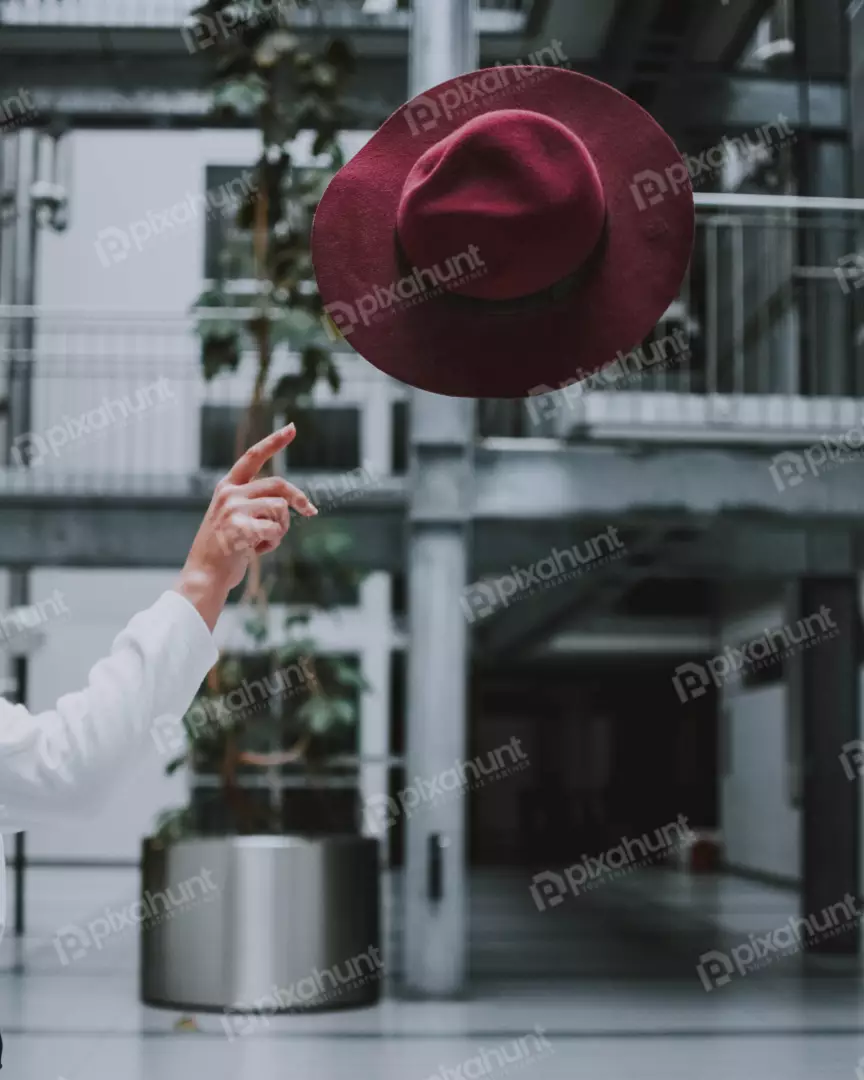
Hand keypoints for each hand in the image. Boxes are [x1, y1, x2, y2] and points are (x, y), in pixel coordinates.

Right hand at [175, 424, 316, 629]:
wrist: (205, 576)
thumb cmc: (226, 549)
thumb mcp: (235, 518)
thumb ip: (256, 503)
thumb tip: (294, 501)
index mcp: (227, 487)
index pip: (253, 456)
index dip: (273, 442)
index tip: (291, 427)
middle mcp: (230, 493)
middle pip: (278, 484)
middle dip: (299, 498)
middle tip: (311, 511)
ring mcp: (233, 509)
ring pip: (280, 509)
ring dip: (281, 529)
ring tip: (263, 541)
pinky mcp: (239, 527)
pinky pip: (275, 530)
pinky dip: (272, 544)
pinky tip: (255, 551)